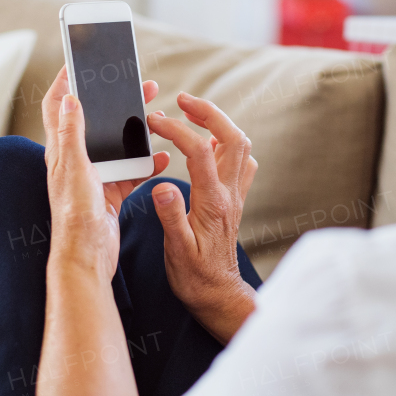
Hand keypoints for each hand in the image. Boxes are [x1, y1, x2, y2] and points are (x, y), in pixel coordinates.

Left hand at [40, 67, 169, 275]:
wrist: (88, 256)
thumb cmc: (76, 214)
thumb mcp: (74, 167)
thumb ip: (72, 133)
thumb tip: (69, 98)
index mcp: (61, 151)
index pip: (57, 107)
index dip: (65, 82)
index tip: (79, 62)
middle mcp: (76, 161)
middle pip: (94, 120)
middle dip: (113, 100)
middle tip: (135, 83)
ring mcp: (95, 177)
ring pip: (116, 144)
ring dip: (134, 129)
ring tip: (155, 114)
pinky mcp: (111, 192)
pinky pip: (132, 171)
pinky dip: (147, 162)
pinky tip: (161, 156)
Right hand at [146, 93, 257, 342]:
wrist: (219, 295)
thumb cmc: (195, 276)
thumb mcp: (176, 250)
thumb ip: (171, 217)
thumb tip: (163, 186)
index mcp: (212, 202)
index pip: (199, 151)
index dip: (177, 130)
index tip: (154, 122)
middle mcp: (230, 194)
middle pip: (232, 137)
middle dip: (209, 112)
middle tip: (182, 101)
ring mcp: (236, 195)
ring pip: (240, 146)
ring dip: (219, 123)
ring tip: (192, 114)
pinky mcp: (235, 200)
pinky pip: (241, 162)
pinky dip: (227, 143)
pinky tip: (208, 144)